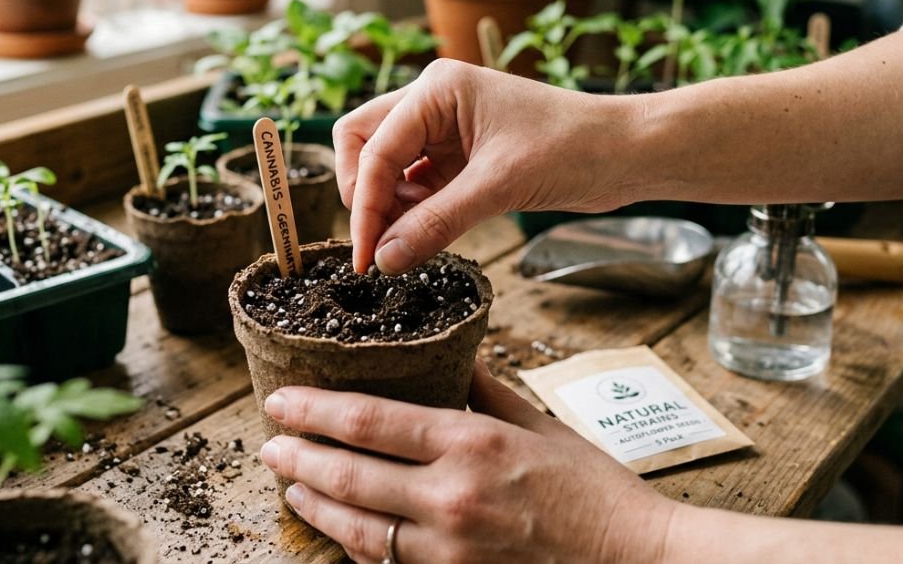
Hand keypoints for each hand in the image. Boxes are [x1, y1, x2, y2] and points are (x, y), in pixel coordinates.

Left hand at [259, 361, 675, 563]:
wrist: (634, 560)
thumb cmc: (593, 489)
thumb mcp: (540, 424)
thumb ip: (485, 390)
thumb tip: (451, 358)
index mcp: (472, 443)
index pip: (371, 422)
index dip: (316, 410)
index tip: (282, 401)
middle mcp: (451, 497)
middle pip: (350, 476)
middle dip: (300, 458)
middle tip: (269, 444)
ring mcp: (449, 550)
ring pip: (358, 528)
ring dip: (315, 505)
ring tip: (289, 485)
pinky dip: (356, 544)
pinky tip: (339, 528)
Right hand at [333, 59, 635, 273]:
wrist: (627, 153)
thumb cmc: (574, 147)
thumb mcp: (499, 186)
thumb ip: (436, 222)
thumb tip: (384, 259)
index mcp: (437, 89)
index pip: (374, 147)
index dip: (364, 205)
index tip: (364, 256)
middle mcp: (434, 103)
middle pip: (363, 143)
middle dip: (364, 194)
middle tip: (376, 246)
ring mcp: (446, 130)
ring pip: (386, 166)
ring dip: (387, 207)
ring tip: (403, 246)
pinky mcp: (461, 159)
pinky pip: (416, 185)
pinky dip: (412, 212)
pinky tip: (422, 238)